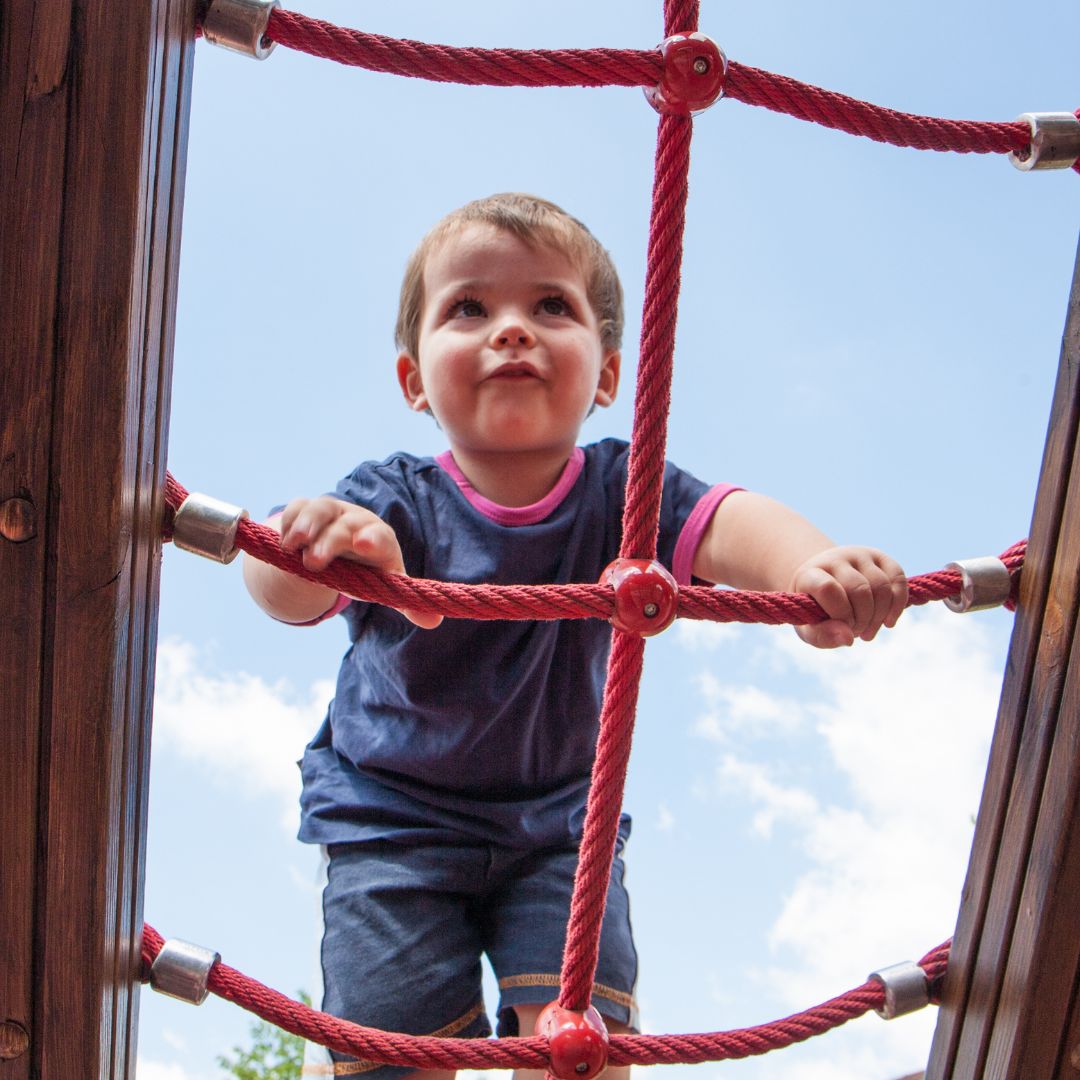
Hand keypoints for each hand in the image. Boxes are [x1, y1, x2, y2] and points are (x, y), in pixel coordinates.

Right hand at [279, 497, 441, 628]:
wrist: (342, 546)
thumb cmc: (366, 569)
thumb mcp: (385, 585)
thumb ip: (406, 602)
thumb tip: (434, 622)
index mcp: (379, 538)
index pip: (378, 536)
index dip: (372, 539)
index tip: (363, 544)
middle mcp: (355, 520)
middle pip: (344, 526)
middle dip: (329, 541)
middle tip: (314, 563)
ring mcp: (331, 512)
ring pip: (319, 509)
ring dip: (305, 525)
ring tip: (291, 547)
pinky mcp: (306, 508)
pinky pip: (297, 507)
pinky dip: (288, 521)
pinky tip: (282, 542)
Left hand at [790, 546, 906, 648]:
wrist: (825, 586)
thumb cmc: (816, 610)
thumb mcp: (810, 628)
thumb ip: (822, 635)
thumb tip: (847, 638)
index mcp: (809, 574)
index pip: (828, 589)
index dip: (840, 614)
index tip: (841, 627)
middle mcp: (834, 558)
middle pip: (859, 589)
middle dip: (863, 620)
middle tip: (857, 632)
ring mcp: (858, 555)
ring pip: (881, 586)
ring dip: (879, 616)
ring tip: (868, 631)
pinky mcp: (880, 557)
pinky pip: (898, 578)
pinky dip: (898, 604)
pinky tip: (888, 621)